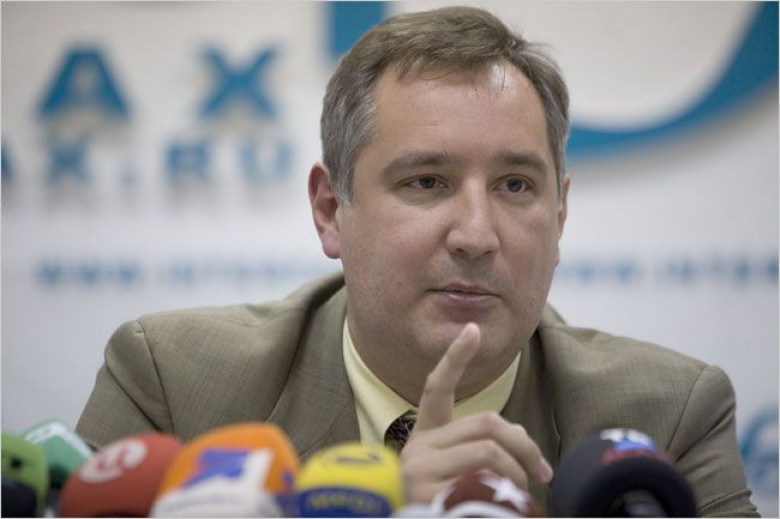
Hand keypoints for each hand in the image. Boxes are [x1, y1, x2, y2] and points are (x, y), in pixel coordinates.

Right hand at [400, 322, 552, 502]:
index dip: (454, 358)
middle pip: (485, 423)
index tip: (472, 329)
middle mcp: (419, 448)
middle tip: (542, 472)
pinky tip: (510, 508)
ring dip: (519, 473)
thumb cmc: (433, 504)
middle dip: (523, 444)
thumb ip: (482, 451)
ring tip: (524, 497)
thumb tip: (527, 447)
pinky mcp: (427, 497)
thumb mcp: (451, 474)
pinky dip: (505, 495)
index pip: (436, 388)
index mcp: (425, 436)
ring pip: (488, 452)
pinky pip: (481, 486)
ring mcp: (420, 472)